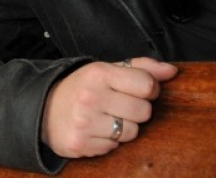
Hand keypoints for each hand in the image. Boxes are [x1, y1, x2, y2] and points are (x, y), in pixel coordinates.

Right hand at [41, 57, 177, 158]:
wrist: (44, 108)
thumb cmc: (82, 87)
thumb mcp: (107, 70)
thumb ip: (141, 67)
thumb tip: (171, 71)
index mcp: (99, 73)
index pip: (147, 84)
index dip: (149, 89)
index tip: (138, 90)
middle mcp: (91, 96)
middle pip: (143, 112)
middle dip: (136, 110)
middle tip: (120, 105)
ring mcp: (84, 122)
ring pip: (131, 132)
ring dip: (124, 128)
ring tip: (107, 118)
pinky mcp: (80, 144)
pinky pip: (114, 147)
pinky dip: (108, 141)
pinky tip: (96, 130)